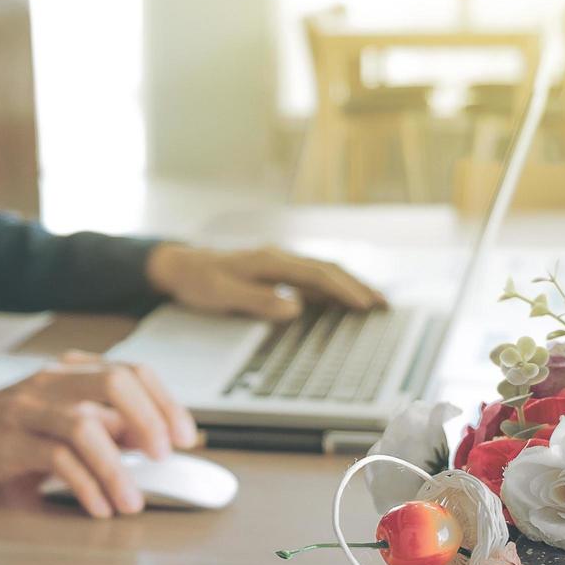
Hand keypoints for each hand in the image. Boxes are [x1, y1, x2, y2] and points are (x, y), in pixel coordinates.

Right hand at [0, 353, 197, 517]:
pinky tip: (99, 506)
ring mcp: (30, 409)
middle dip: (148, 420)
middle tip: (163, 457)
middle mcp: (54, 382)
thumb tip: (160, 440)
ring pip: (84, 426)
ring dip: (116, 468)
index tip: (185, 437)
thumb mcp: (68, 420)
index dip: (165, 403)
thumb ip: (110, 426)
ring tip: (132, 502)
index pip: (133, 372)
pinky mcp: (9, 441)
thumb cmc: (17, 428)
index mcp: (74, 372)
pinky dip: (84, 485)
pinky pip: (55, 459)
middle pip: (114, 382)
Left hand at [145, 243, 385, 320]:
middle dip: (357, 286)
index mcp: (270, 260)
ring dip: (349, 286)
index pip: (316, 274)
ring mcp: (279, 263)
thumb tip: (294, 306)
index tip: (364, 305)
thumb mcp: (222, 294)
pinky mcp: (276, 272)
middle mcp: (279, 257)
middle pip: (328, 269)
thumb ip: (257, 300)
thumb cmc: (199, 282)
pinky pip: (311, 278)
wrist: (181, 266)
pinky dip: (333, 288)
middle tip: (384, 305)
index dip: (343, 289)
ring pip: (323, 272)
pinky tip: (343, 301)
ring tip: (374, 303)